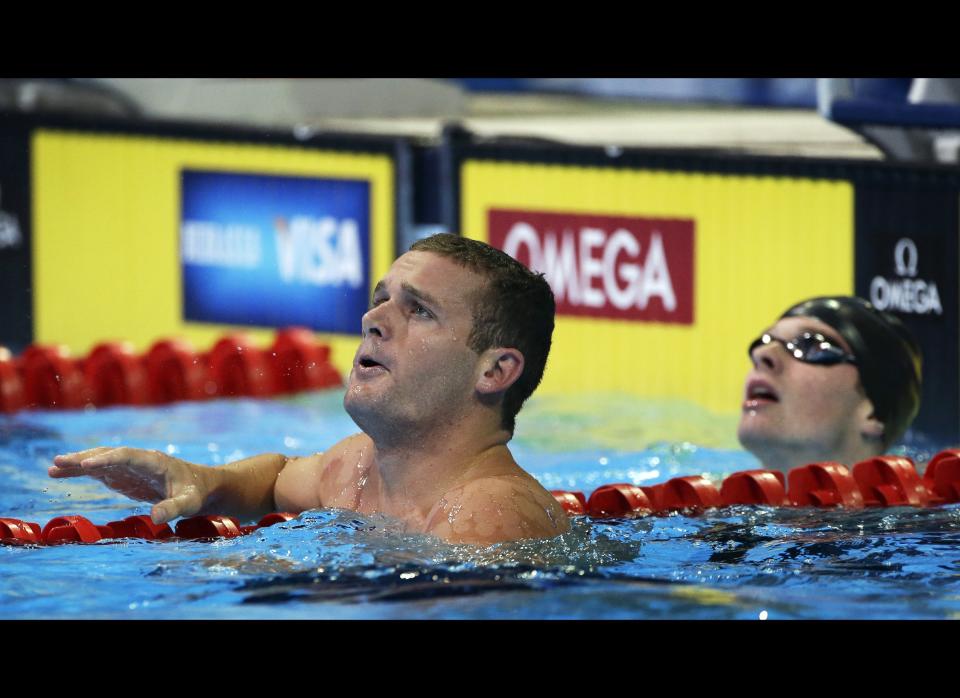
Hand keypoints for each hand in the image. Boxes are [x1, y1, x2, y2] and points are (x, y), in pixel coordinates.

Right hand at [49, 447, 212, 524]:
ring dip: (77, 464)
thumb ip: (174, 508)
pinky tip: (61, 474)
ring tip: (53, 468)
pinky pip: (100, 472)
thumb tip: (157, 517)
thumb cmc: (196, 493)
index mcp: (154, 462)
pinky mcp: (124, 476)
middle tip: (59, 461)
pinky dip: (81, 472)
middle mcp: (139, 460)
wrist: (200, 487)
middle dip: (84, 458)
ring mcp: (130, 468)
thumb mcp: (189, 503)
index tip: (86, 465)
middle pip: (108, 455)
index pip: (127, 456)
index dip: (107, 459)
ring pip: (100, 461)